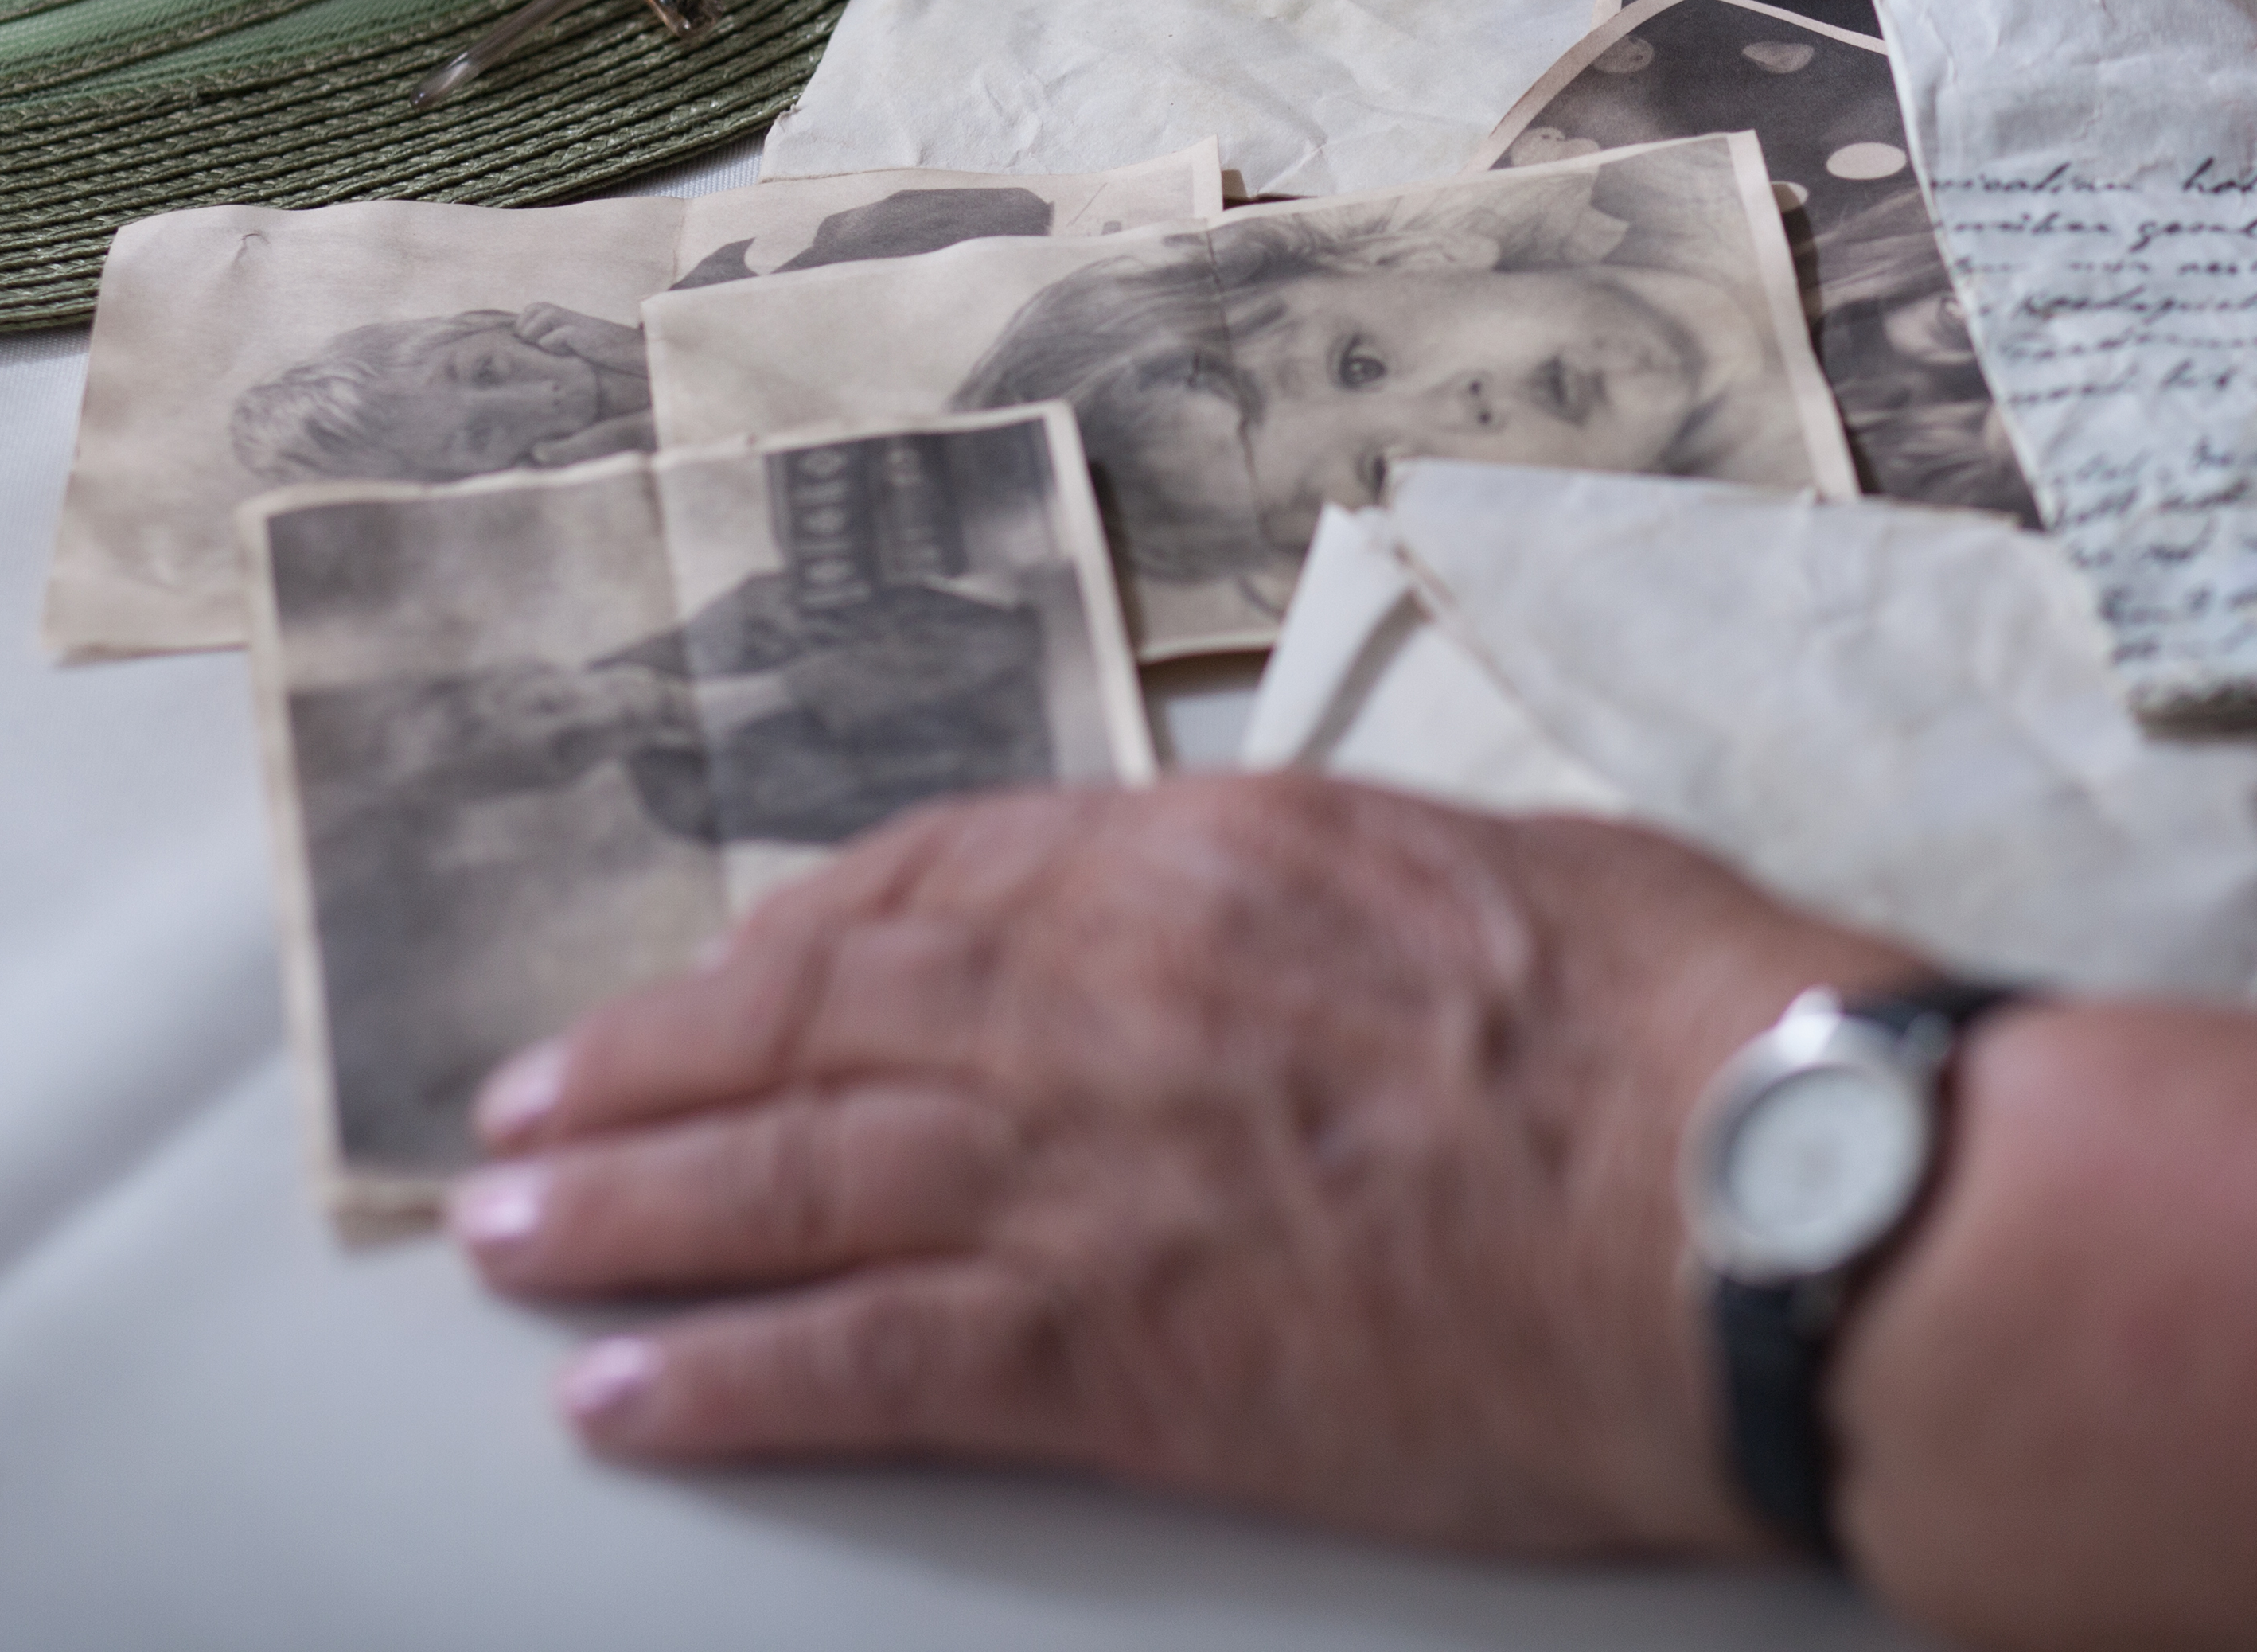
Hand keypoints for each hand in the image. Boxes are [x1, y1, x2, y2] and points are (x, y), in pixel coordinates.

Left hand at [447, 774, 1908, 1551]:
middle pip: (813, 1018)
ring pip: (785, 1178)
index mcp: (1209, 857)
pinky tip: (627, 1398)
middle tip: (528, 1109)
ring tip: (513, 1234)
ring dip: (626, 1210)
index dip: (801, 936)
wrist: (1743, 1202)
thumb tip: (1320, 926)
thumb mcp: (1513, 873)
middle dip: (650, 1066)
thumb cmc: (1690, 1032)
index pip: (937, 878)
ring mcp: (1084, 1171)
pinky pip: (852, 1361)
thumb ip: (1360, 895)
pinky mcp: (1102, 1349)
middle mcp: (1099, 992)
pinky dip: (719, 1382)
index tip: (726, 975)